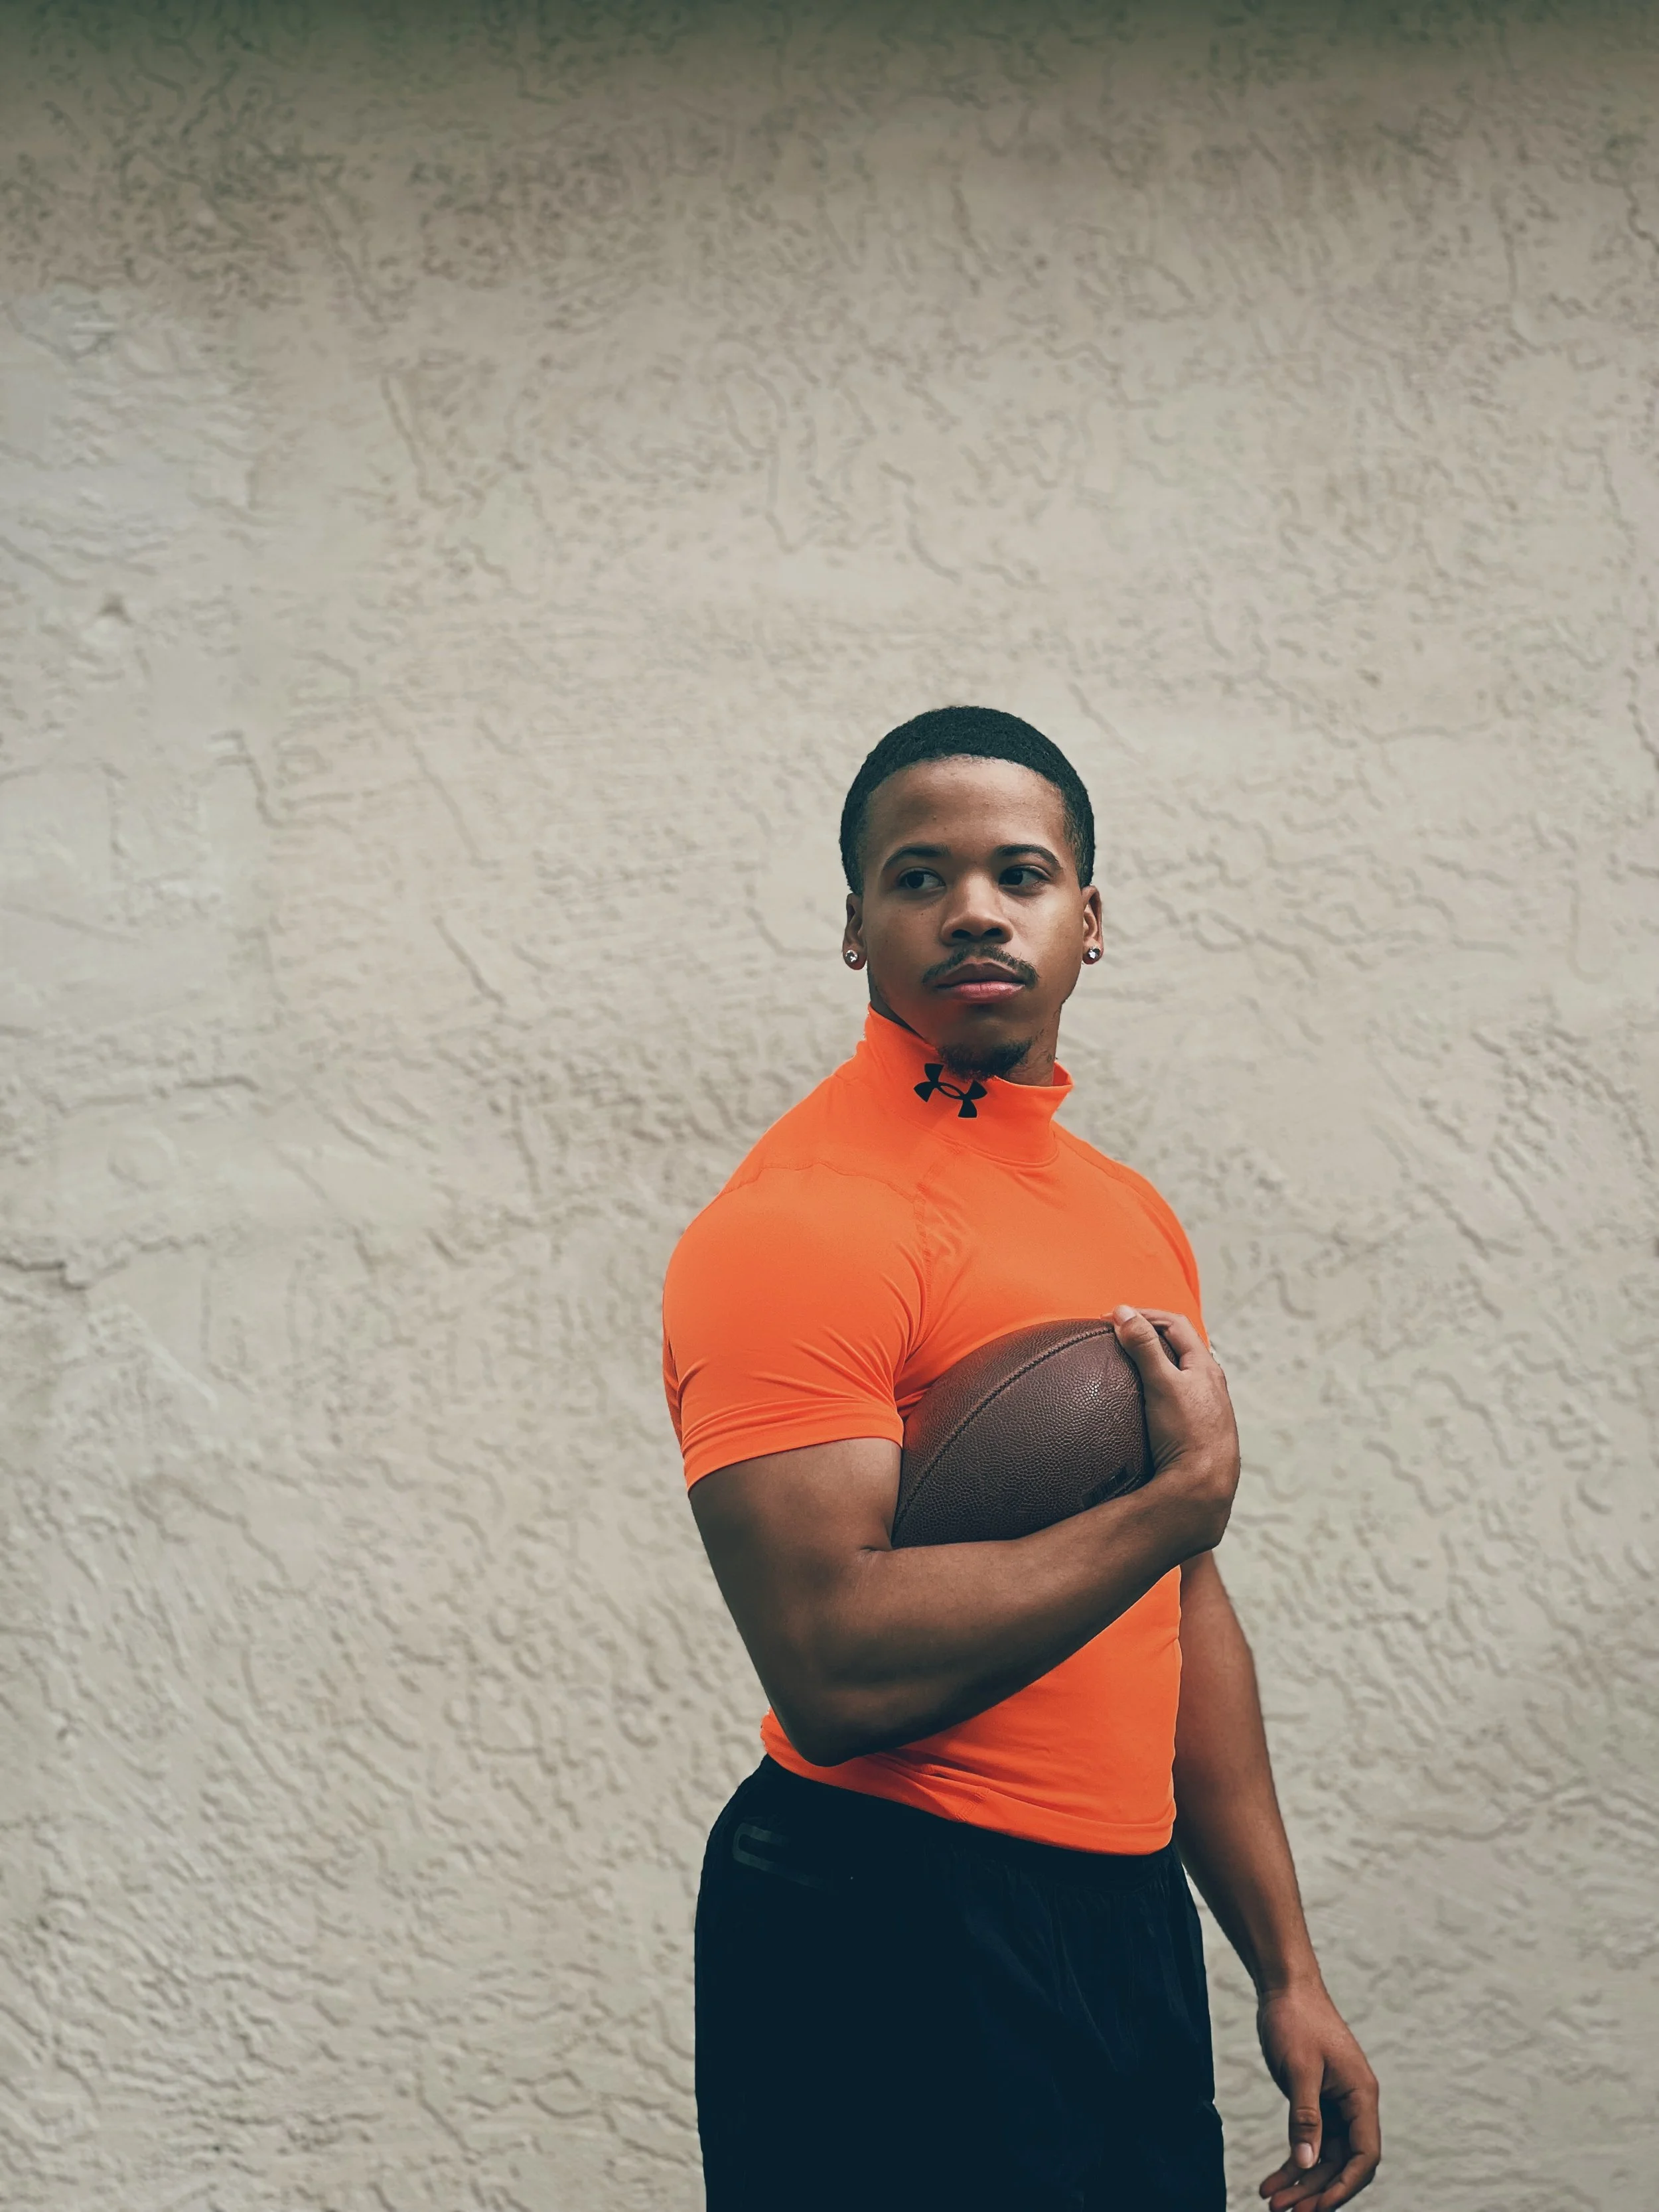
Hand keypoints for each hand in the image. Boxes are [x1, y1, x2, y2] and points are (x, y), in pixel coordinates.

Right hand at [1110, 1306, 1239, 1555]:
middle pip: (1182, 1345)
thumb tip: (1123, 1312)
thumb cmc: (1187, 1433)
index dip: (1144, 1314)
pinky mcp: (1201, 1430)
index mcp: (1205, 1366)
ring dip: (1159, 1359)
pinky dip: (1163, 1386)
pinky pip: (1182, 1397)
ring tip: (1132, 1363)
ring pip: (1184, 1372)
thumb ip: (1143, 1346)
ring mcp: (1208, 1408)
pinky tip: (1148, 1403)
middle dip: (1151, 1333)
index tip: (1113, 1318)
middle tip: (1120, 1334)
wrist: (1204, 1486)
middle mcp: (1211, 1383)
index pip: (1175, 1323)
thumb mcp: (1161, 1383)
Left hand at [1256, 1981, 1380, 2210]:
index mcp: (1361, 2097)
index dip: (1344, 2186)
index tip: (1317, 2207)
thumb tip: (1307, 2162)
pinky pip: (1308, 2142)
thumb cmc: (1296, 2019)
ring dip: (1300, 2182)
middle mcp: (1353, 2106)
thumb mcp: (1300, 2069)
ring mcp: (1334, 2106)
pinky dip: (1292, 2162)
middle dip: (1315, 2191)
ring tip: (1271, 2202)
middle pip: (1341, 2164)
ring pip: (1323, 2158)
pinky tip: (1272, 2181)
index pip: (1364, 2155)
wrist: (1284, 1987)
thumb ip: (1305, 2117)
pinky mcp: (1314, 2103)